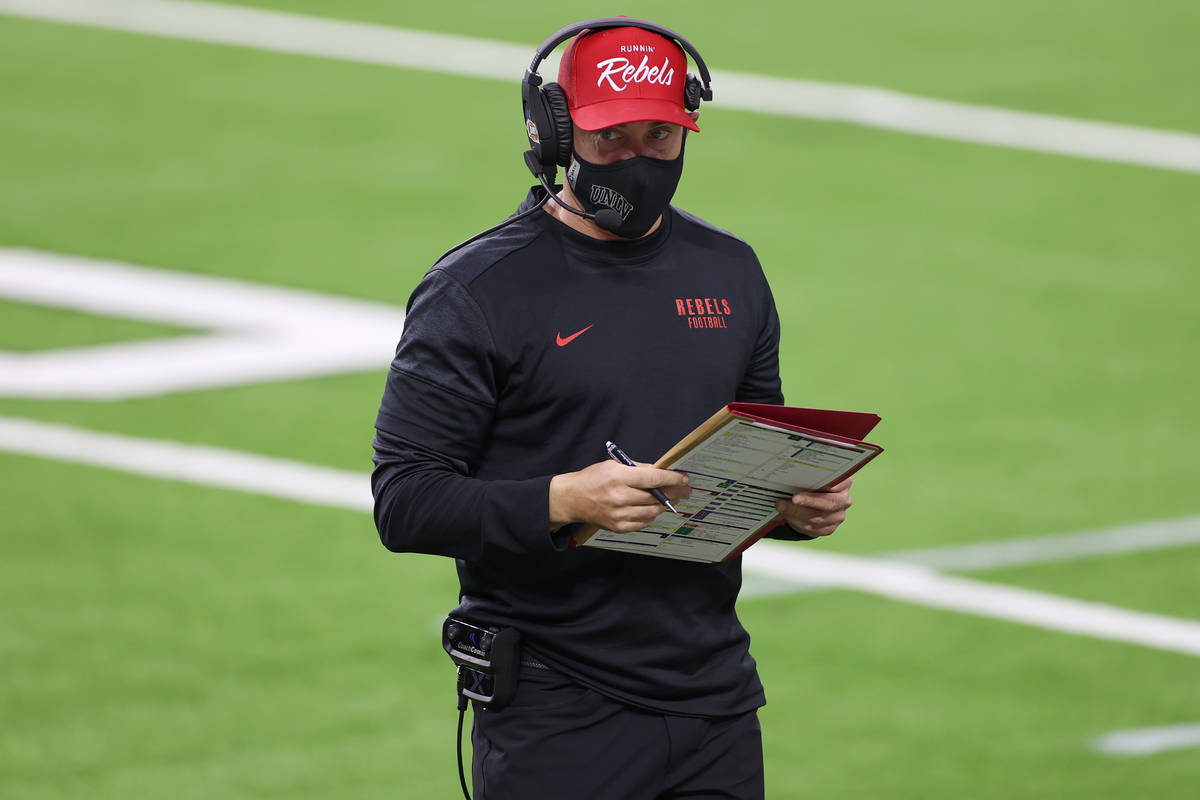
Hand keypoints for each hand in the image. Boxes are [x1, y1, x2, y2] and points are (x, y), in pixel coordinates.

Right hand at [549, 460, 690, 531]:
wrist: (572, 499)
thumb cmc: (593, 478)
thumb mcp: (613, 465)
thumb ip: (638, 468)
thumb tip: (660, 471)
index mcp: (619, 477)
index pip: (653, 478)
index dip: (672, 479)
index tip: (684, 478)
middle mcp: (620, 497)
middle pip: (656, 497)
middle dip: (674, 493)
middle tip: (685, 490)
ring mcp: (619, 514)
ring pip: (653, 511)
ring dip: (665, 505)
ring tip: (671, 499)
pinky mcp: (619, 527)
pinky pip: (644, 522)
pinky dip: (651, 515)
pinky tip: (653, 509)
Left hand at [774, 476, 852, 538]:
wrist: (813, 504)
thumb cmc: (813, 485)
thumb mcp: (814, 477)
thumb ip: (812, 475)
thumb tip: (795, 471)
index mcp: (845, 484)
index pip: (843, 482)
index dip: (833, 484)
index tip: (822, 482)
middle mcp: (844, 500)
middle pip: (830, 503)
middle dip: (809, 501)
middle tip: (794, 498)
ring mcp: (838, 516)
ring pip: (817, 518)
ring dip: (796, 512)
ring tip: (781, 506)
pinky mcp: (829, 528)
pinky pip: (812, 528)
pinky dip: (796, 521)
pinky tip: (787, 514)